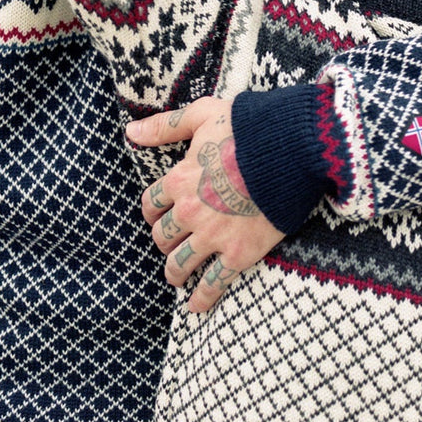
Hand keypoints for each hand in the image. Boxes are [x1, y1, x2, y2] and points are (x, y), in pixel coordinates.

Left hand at [127, 97, 284, 312]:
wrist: (291, 148)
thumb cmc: (247, 126)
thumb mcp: (202, 115)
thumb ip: (165, 126)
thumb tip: (130, 132)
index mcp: (179, 179)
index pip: (151, 204)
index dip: (154, 211)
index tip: (161, 215)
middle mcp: (190, 212)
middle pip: (162, 236)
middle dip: (165, 240)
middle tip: (173, 243)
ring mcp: (213, 236)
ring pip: (179, 264)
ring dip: (175, 272)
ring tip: (178, 277)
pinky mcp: (239, 253)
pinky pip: (213, 283)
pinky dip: (201, 298)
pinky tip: (195, 305)